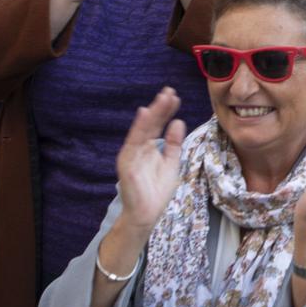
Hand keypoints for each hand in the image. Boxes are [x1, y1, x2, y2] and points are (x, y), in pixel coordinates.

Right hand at [114, 88, 186, 235]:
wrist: (146, 214)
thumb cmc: (157, 192)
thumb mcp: (171, 163)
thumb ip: (173, 144)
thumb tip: (178, 121)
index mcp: (149, 148)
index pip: (158, 126)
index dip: (166, 111)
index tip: (175, 97)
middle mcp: (139, 148)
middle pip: (151, 124)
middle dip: (160, 107)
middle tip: (169, 91)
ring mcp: (132, 154)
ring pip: (142, 129)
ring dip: (152, 113)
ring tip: (162, 98)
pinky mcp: (127, 162)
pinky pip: (133, 141)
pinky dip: (138, 127)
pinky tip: (145, 113)